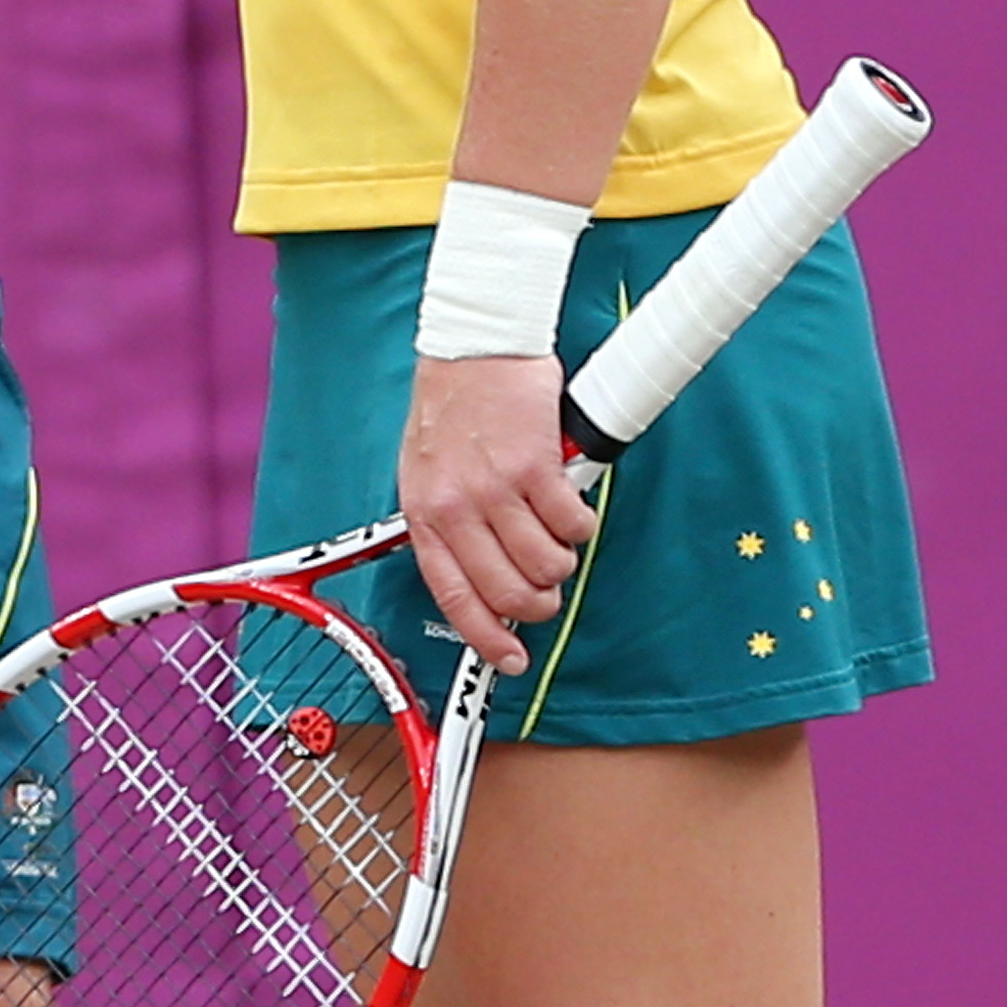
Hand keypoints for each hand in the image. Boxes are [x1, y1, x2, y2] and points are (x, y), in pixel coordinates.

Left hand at [400, 354, 600, 675]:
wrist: (474, 348)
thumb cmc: (453, 408)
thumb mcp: (427, 472)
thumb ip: (451, 523)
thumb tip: (482, 576)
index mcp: (425, 512)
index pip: (454, 595)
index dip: (485, 637)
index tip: (509, 659)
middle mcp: (456, 506)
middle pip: (509, 592)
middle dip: (538, 602)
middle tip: (548, 581)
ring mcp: (494, 488)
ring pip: (546, 565)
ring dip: (562, 558)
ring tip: (556, 531)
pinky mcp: (534, 468)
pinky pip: (573, 525)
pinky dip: (581, 523)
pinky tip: (570, 502)